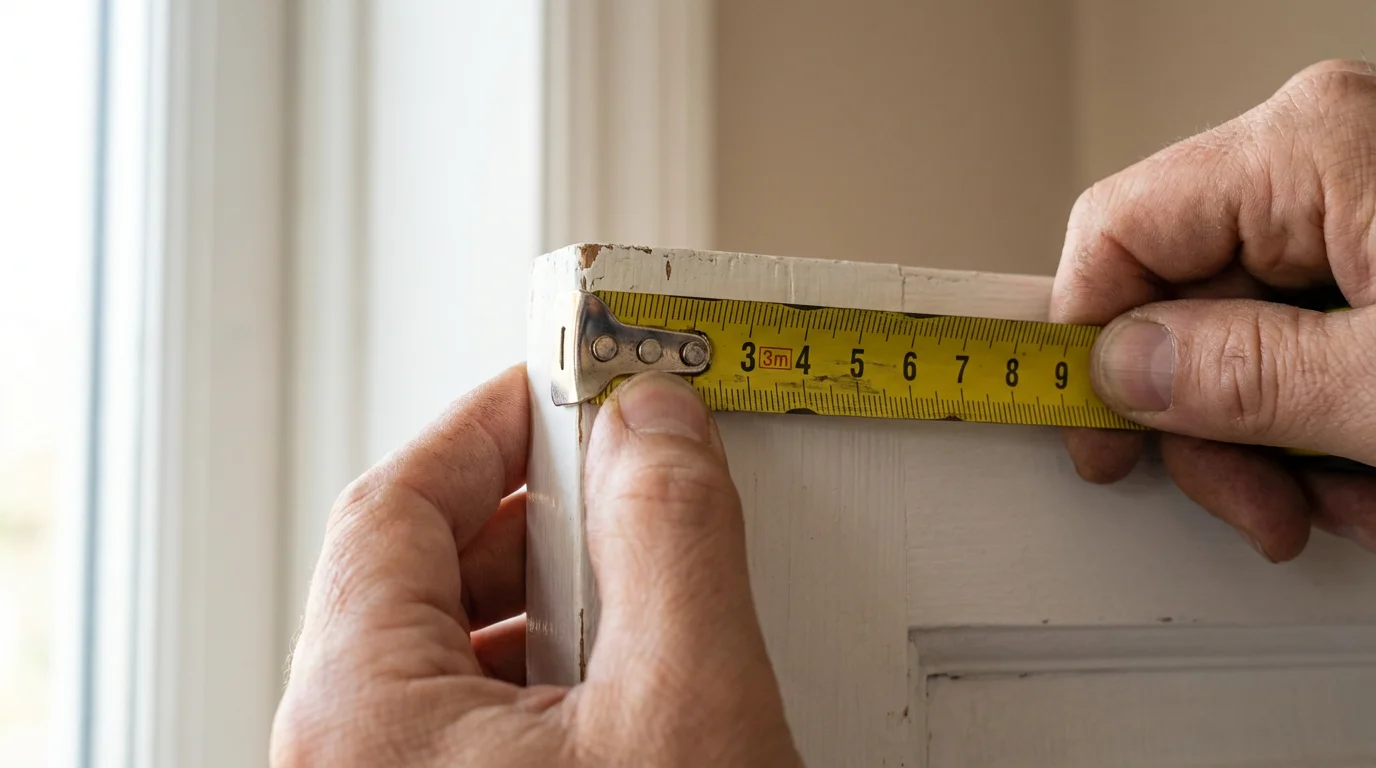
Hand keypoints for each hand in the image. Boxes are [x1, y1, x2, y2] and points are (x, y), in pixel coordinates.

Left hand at [270, 367, 801, 765]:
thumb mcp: (684, 707)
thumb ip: (670, 541)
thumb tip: (650, 425)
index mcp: (358, 717)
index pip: (392, 507)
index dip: (490, 428)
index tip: (563, 391)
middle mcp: (346, 757)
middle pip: (421, 572)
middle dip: (539, 516)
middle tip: (629, 482)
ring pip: (453, 648)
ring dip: (553, 601)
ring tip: (648, 591)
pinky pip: (474, 714)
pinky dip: (550, 673)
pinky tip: (632, 682)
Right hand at [1053, 59, 1375, 562]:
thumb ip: (1240, 377)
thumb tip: (1123, 373)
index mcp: (1311, 148)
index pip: (1115, 231)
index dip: (1083, 344)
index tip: (1085, 432)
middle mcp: (1328, 157)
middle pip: (1180, 297)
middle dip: (1206, 422)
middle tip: (1249, 502)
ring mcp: (1363, 202)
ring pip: (1243, 331)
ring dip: (1272, 440)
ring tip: (1341, 500)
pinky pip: (1309, 336)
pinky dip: (1327, 419)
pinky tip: (1371, 469)